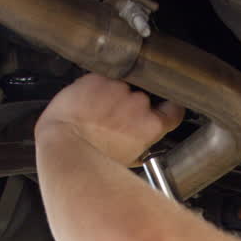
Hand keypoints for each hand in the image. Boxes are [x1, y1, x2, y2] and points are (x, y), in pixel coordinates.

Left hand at [35, 73, 184, 166]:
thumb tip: (143, 146)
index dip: (167, 110)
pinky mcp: (97, 79)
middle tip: (113, 122)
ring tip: (95, 115)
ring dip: (110, 97)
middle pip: (142, 99)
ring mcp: (118, 88)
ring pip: (119, 88)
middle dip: (130, 108)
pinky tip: (85, 105)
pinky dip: (93, 90)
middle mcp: (139, 103)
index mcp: (151, 125)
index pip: (174, 109)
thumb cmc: (94, 160)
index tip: (162, 111)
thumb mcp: (128, 160)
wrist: (66, 148)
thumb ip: (142, 146)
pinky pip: (99, 80)